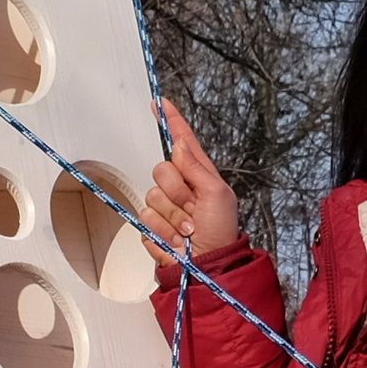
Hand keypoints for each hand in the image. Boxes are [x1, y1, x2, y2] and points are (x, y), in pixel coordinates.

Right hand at [143, 99, 239, 256]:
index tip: (160, 102)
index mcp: (198, 174)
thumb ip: (196, 167)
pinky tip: (177, 241)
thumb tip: (179, 144)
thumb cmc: (220, 230)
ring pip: (152, 196)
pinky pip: (146, 218)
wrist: (207, 265)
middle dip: (177, 192)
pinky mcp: (152, 225)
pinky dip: (164, 231)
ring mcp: (165, 207)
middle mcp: (180, 187)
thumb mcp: (216, 193)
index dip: (171, 121)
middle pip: (161, 170)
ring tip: (189, 230)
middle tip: (193, 209)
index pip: (181, 141)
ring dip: (173, 217)